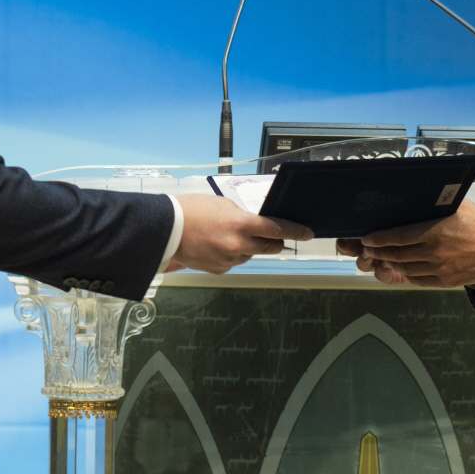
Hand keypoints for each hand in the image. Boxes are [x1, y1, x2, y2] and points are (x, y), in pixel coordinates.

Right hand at [172, 195, 312, 273]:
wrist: (166, 229)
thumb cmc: (192, 211)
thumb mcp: (223, 205)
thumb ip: (243, 216)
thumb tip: (256, 226)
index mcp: (242, 224)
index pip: (277, 229)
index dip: (295, 231)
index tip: (307, 233)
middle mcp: (239, 245)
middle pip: (269, 246)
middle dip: (273, 241)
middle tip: (270, 236)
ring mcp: (230, 259)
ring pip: (251, 254)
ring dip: (248, 247)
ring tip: (226, 235)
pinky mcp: (220, 269)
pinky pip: (234, 262)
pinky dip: (231, 254)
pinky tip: (216, 245)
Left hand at [336, 200, 474, 287]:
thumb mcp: (458, 205)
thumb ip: (436, 202)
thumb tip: (415, 192)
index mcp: (436, 232)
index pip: (399, 237)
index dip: (380, 239)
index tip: (366, 238)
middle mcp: (435, 253)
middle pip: (398, 255)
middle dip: (379, 252)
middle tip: (369, 249)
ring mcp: (440, 270)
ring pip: (406, 269)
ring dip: (391, 263)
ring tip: (383, 257)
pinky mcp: (446, 282)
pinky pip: (419, 280)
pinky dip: (407, 274)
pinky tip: (403, 268)